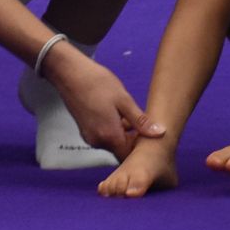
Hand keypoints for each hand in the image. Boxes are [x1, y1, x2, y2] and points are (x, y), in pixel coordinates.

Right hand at [46, 47, 164, 159]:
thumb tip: (160, 133)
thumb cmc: (97, 83)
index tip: (151, 136)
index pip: (130, 156)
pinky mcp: (85, 130)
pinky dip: (113, 129)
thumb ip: (141, 121)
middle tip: (144, 123)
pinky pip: (104, 136)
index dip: (142, 149)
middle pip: (121, 150)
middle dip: (133, 140)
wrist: (69, 73)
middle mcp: (98, 141)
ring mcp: (89, 137)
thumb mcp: (124, 100)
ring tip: (130, 114)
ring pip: (113, 142)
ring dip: (123, 133)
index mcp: (110, 136)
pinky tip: (116, 113)